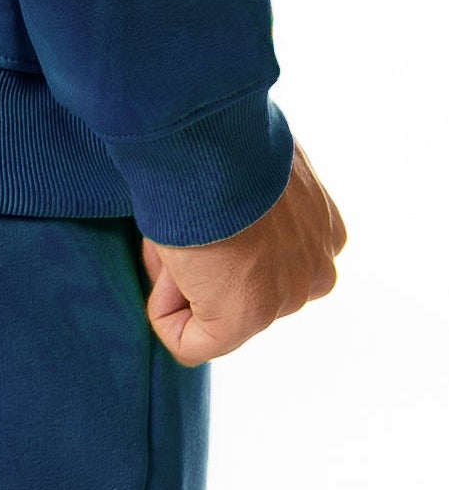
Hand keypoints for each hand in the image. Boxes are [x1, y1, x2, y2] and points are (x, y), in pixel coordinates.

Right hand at [141, 148, 346, 365]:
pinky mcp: (245, 321)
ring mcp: (285, 299)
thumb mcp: (258, 175)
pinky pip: (189, 344)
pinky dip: (164, 312)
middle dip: (209, 272)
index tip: (217, 211)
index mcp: (325, 234)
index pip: (272, 268)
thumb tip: (212, 250)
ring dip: (186, 285)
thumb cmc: (229, 145)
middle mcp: (316, 270)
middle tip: (198, 224)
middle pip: (241, 298)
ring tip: (190, 238)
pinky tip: (176, 265)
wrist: (218, 146)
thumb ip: (256, 215)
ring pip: (213, 319)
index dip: (228, 248)